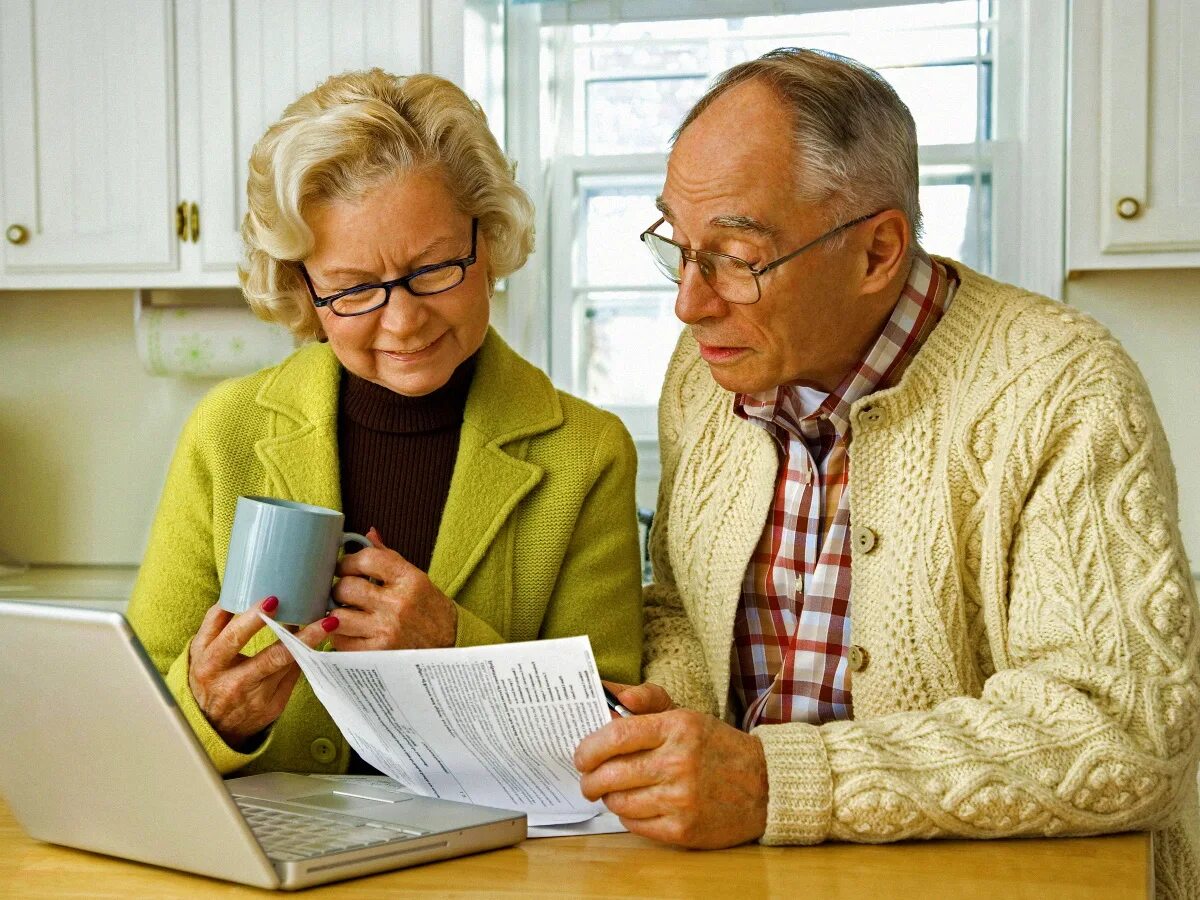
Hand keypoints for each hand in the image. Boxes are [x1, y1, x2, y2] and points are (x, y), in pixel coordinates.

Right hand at [188, 596, 339, 747]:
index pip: (232, 638)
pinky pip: (293, 675)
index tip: (273, 599)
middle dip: (296, 635)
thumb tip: (239, 590)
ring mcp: (255, 696)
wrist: (212, 725)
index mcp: (210, 663)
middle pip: (269, 657)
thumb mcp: (201, 652)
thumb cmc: (209, 677)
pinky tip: (319, 640)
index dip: (252, 619)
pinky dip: (305, 656)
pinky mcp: (272, 705)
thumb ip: (216, 623)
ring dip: (310, 643)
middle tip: (318, 616)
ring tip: (328, 623)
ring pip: (288, 666)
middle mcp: (232, 681)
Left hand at [330, 528, 457, 650]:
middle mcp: (398, 604)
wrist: (449, 644)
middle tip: (342, 591)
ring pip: (337, 616)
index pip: (366, 559)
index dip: (347, 561)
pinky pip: (340, 642)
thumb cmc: (430, 609)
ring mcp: (386, 630)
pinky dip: (339, 636)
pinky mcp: (377, 653)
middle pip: (346, 587)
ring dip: (336, 612)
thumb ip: (389, 558)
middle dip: (339, 587)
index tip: (345, 567)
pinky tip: (349, 631)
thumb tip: (368, 534)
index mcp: (409, 579)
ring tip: (343, 611)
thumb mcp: (416, 578)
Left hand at [574, 683, 768, 848]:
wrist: (765, 785)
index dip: (589, 748)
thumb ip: (648, 700)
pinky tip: (635, 806)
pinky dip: (628, 816)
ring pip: (619, 802)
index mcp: (677, 727)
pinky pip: (635, 825)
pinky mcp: (683, 829)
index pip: (616, 736)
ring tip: (613, 793)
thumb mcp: (686, 714)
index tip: (581, 755)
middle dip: (590, 780)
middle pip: (611, 774)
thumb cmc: (715, 747)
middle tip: (588, 780)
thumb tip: (612, 695)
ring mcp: (681, 798)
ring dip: (609, 798)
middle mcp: (678, 762)